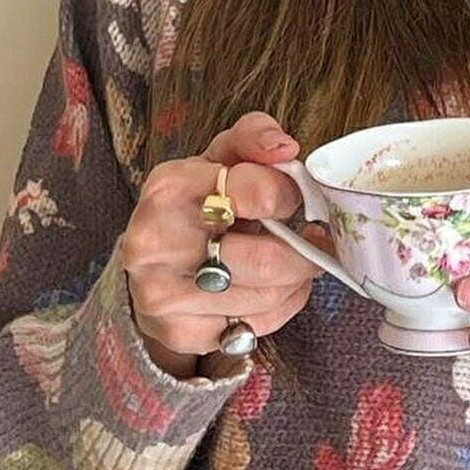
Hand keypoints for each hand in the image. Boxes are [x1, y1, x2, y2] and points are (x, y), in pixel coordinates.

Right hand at [120, 111, 334, 378]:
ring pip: (267, 296)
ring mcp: (164, 295)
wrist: (151, 260)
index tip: (296, 197)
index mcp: (169, 188)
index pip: (258, 194)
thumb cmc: (197, 199)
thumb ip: (254, 137)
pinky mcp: (179, 332)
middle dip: (305, 251)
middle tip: (317, 240)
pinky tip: (273, 287)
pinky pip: (256, 326)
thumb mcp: (220, 155)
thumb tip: (286, 149)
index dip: (289, 195)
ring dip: (296, 279)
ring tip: (298, 261)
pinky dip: (280, 307)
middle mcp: (157, 244)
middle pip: (267, 260)